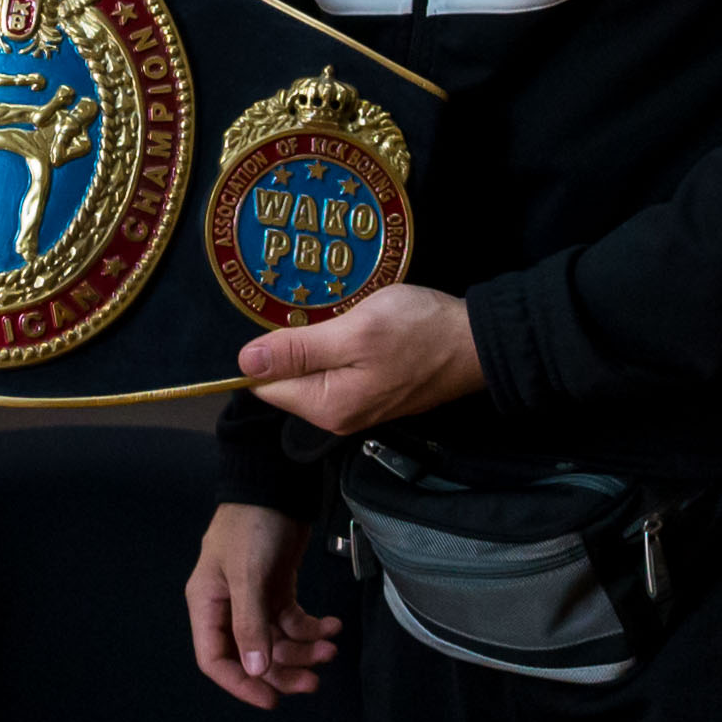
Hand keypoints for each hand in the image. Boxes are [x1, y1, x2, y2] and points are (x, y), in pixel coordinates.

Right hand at [186, 503, 344, 708]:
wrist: (275, 485)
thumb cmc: (252, 527)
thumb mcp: (248, 574)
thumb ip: (251, 624)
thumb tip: (256, 671)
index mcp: (207, 605)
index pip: (215, 659)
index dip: (240, 685)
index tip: (271, 700)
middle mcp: (229, 608)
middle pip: (252, 657)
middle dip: (283, 671)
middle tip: (314, 682)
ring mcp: (255, 601)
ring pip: (277, 643)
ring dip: (304, 650)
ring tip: (331, 648)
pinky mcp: (278, 590)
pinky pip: (294, 622)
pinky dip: (314, 628)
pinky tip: (333, 626)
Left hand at [238, 285, 482, 436]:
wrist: (478, 341)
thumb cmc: (418, 331)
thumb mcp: (354, 332)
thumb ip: (297, 350)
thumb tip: (243, 364)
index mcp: (327, 406)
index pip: (265, 384)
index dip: (264, 350)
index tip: (280, 317)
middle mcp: (338, 415)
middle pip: (288, 378)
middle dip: (291, 343)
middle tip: (312, 306)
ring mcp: (358, 404)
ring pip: (314, 369)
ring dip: (316, 340)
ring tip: (333, 309)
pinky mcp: (374, 389)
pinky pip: (338, 366)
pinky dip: (338, 343)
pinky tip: (352, 320)